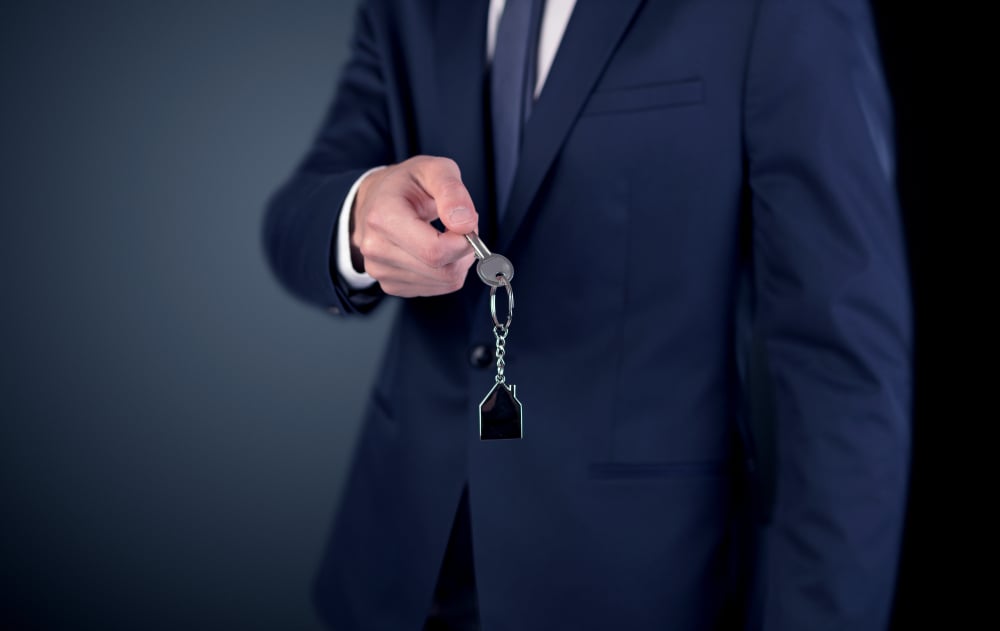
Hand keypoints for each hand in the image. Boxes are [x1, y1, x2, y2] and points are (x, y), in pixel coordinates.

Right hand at [349, 156, 478, 296]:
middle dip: (463, 251)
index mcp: (383, 216)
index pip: (435, 250)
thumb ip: (452, 191)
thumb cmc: (408, 184)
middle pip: (442, 270)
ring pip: (444, 282)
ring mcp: (381, 270)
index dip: (464, 242)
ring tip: (445, 236)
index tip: (467, 224)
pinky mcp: (390, 284)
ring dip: (457, 261)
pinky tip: (435, 251)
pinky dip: (446, 272)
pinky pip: (436, 288)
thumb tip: (465, 224)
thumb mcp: (435, 170)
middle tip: (459, 228)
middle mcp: (376, 248)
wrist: (378, 199)